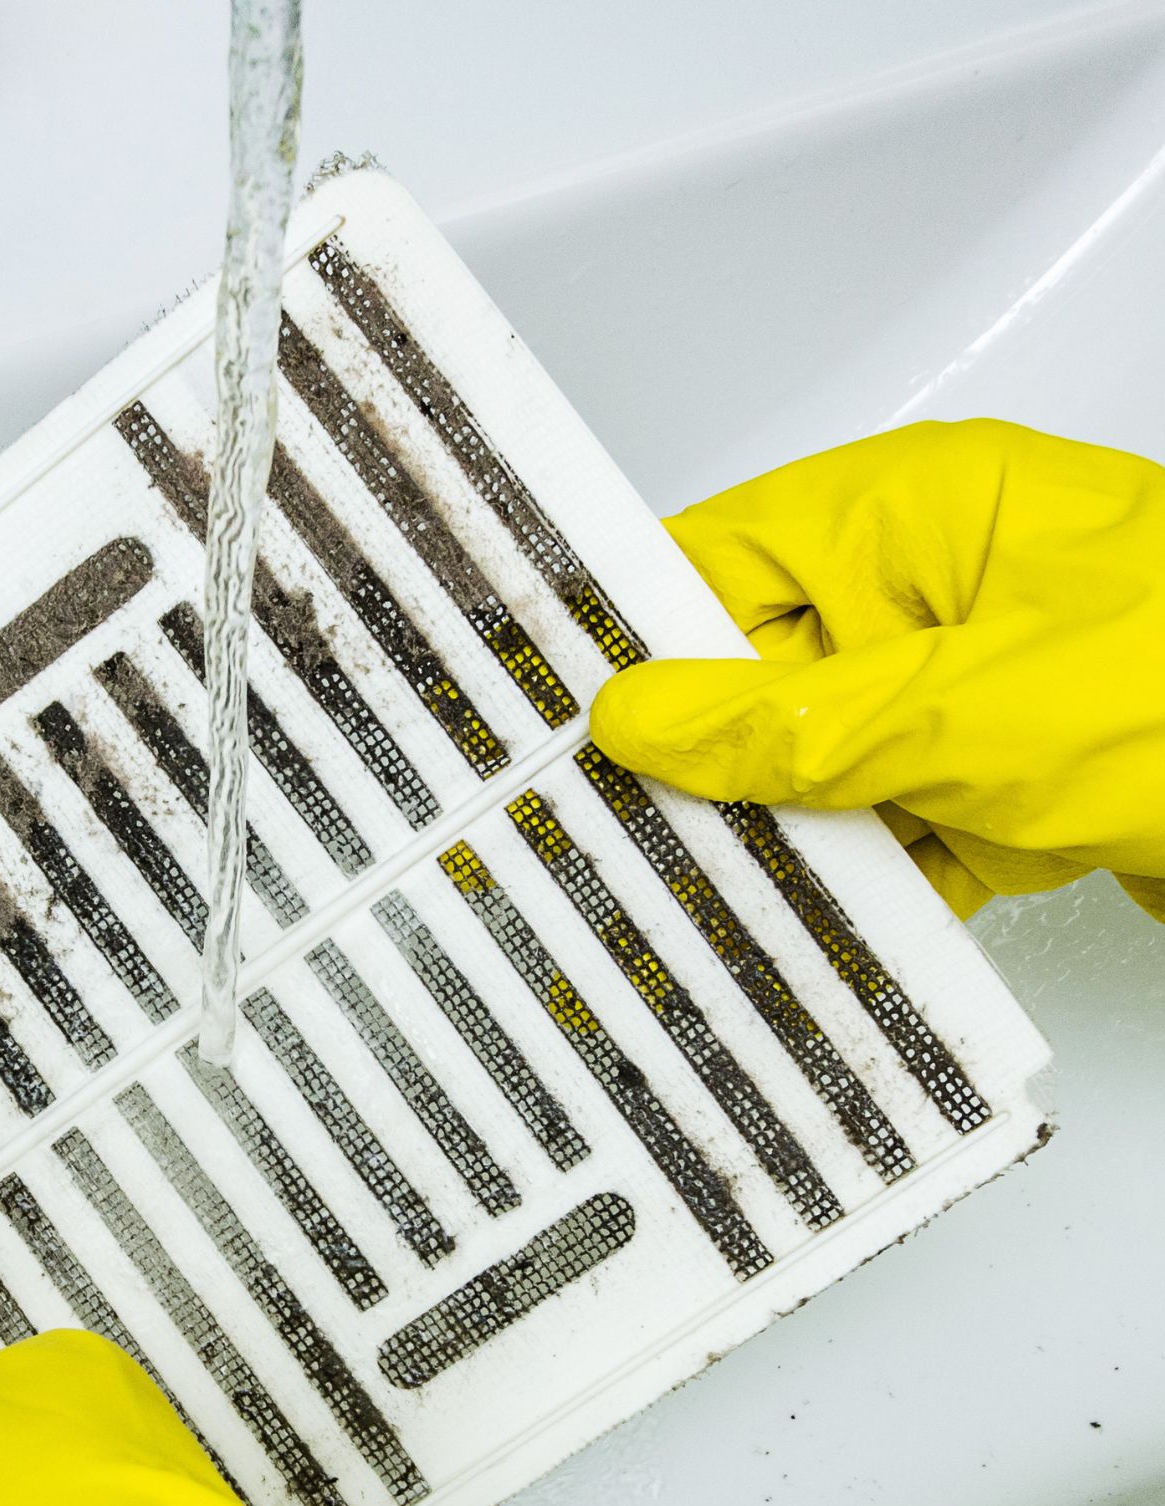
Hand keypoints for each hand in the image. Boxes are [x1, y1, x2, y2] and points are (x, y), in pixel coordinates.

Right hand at [590, 418, 1164, 920]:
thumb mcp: (964, 712)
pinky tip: (826, 930)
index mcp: (914, 515)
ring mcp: (974, 685)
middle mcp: (937, 589)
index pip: (715, 560)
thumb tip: (645, 719)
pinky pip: (896, 829)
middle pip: (755, 679)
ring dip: (783, 844)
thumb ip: (789, 725)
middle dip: (701, 771)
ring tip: (721, 901)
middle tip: (634, 841)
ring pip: (820, 768)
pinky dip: (865, 887)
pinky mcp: (1012, 774)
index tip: (553, 718)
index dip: (628, 641)